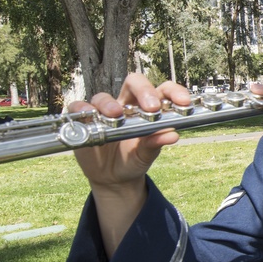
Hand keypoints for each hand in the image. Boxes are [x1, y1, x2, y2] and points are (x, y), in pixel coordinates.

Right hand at [69, 74, 190, 193]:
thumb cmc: (133, 160)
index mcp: (147, 109)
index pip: (162, 90)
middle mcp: (126, 105)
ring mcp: (104, 111)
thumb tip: (172, 135)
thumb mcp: (146, 154)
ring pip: (103, 96)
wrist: (113, 178)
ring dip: (109, 104)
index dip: (174, 91)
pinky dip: (81, 109)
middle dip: (144, 90)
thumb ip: (156, 143)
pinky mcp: (84, 121)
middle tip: (152, 108)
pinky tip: (88, 117)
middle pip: (134, 83)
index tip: (184, 101)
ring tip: (116, 116)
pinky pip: (78, 108)